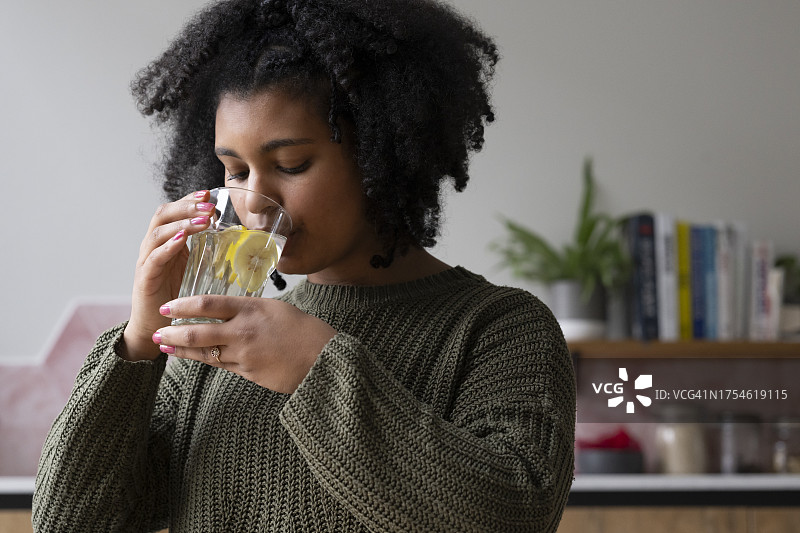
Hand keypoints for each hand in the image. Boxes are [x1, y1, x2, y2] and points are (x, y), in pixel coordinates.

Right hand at [122, 191, 214, 360]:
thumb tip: (234, 238)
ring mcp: (147, 262)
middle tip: (209, 204)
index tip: (209, 192)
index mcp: (167, 242)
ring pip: (157, 233)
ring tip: (203, 220)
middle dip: (186, 206)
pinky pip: (153, 259)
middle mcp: (154, 247)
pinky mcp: (145, 279)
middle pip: (163, 215)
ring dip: (181, 224)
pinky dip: (166, 248)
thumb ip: (207, 251)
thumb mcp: (195, 269)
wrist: (157, 328)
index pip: (174, 212)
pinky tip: (180, 241)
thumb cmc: (179, 297)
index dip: (189, 199)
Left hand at [153, 295, 336, 393]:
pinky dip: (202, 360)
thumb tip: (228, 309)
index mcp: (251, 309)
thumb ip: (249, 309)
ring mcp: (244, 354)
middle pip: (198, 331)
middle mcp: (243, 331)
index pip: (208, 304)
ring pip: (204, 352)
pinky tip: (191, 358)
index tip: (168, 306)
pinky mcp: (248, 372)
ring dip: (181, 349)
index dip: (183, 306)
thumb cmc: (303, 330)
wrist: (322, 358)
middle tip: (157, 330)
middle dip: (173, 331)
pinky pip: (220, 365)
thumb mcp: (275, 308)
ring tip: (164, 346)